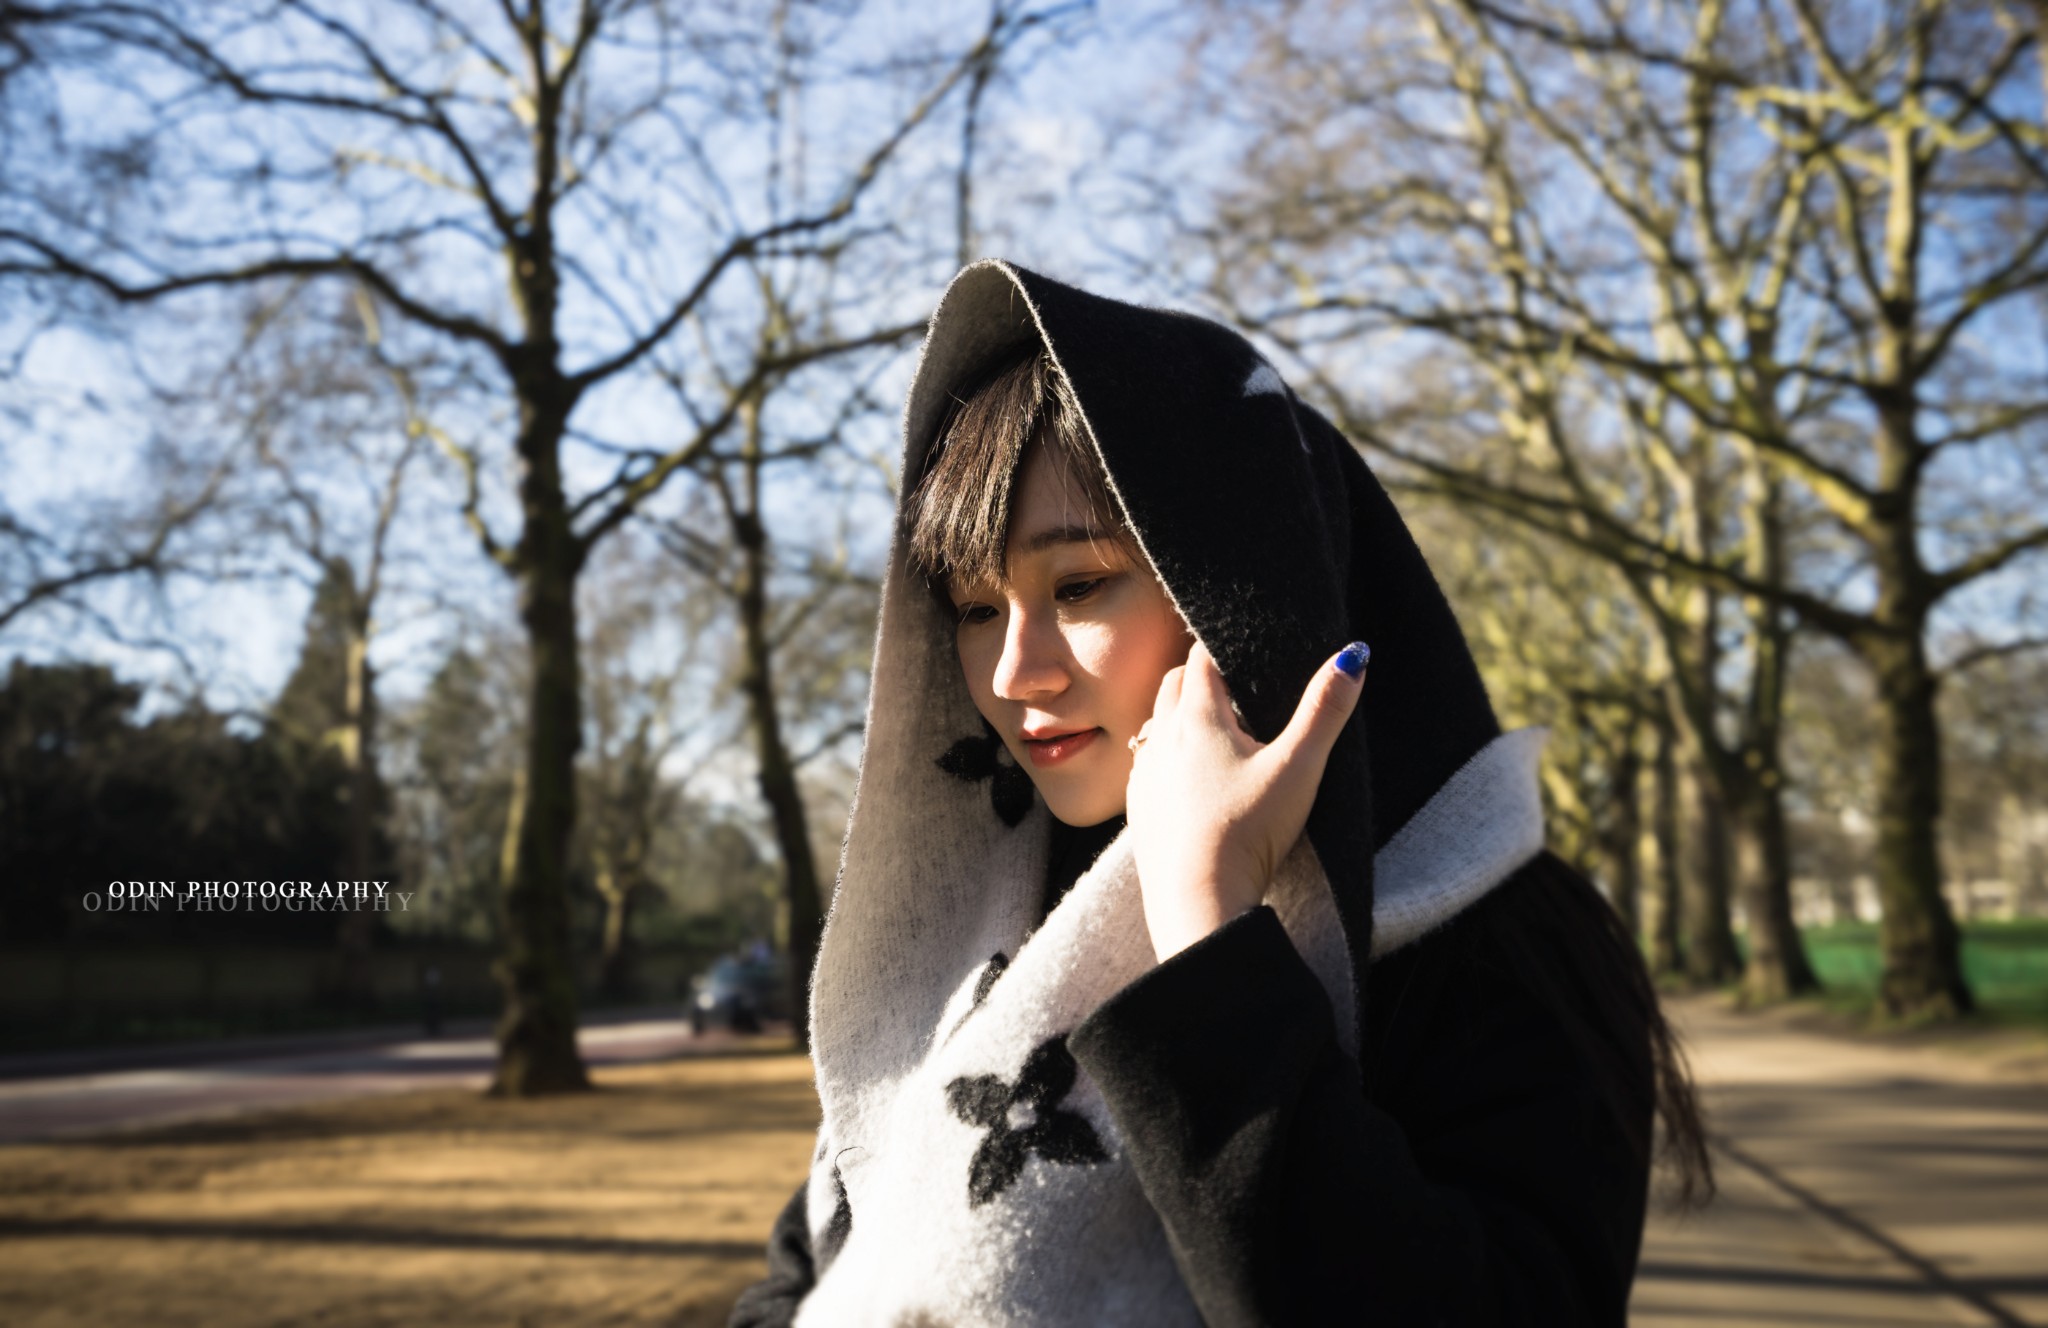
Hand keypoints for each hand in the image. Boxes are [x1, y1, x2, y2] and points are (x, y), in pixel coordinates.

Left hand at [1125, 639, 1368, 958]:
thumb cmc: (1248, 831)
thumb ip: (1325, 710)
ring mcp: (1144, 775)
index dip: (1222, 645)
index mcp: (1196, 718)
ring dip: (1178, 715)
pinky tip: (1190, 777)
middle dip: (1199, 676)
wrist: (1199, 901)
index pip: (1200, 658)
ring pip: (1154, 724)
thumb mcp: (1299, 767)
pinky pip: (1146, 766)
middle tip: (1234, 684)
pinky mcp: (1138, 810)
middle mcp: (1160, 739)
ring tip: (1215, 728)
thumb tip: (1353, 656)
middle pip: (1172, 685)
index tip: (1241, 644)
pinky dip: (1166, 756)